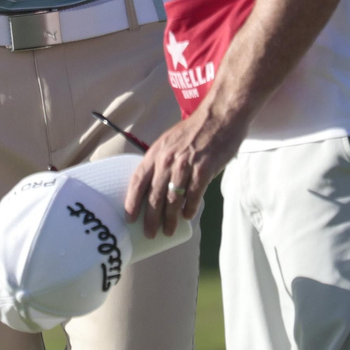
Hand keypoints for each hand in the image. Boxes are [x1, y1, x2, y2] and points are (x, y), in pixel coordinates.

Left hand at [124, 105, 245, 238]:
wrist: (220, 116)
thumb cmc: (195, 129)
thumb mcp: (170, 141)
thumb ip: (162, 160)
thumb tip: (156, 184)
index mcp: (156, 152)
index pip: (138, 180)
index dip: (132, 201)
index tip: (129, 218)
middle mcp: (167, 160)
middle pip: (154, 196)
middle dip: (150, 218)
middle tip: (149, 234)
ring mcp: (185, 165)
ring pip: (173, 199)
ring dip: (169, 219)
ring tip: (168, 232)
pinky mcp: (204, 170)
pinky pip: (193, 195)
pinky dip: (189, 208)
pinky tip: (187, 216)